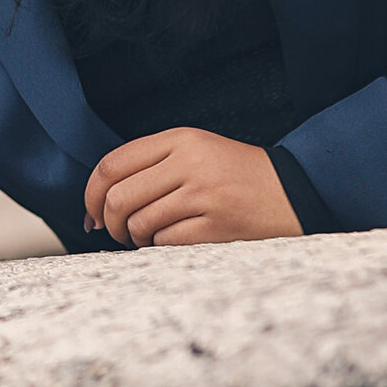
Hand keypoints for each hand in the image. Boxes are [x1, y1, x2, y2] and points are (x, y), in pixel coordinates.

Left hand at [85, 129, 301, 247]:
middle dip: (111, 223)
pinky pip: (166, 242)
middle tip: (119, 232)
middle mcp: (190, 163)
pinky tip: (172, 241)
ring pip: (140, 223)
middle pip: (119, 198)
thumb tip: (98, 204)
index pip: (112, 164)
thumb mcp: (196, 151)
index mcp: (180, 139)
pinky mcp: (217, 225)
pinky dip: (160, 247)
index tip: (92, 213)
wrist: (296, 191)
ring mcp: (204, 194)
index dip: (90, 194)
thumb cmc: (237, 175)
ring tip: (149, 237)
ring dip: (136, 238)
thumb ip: (150, 165)